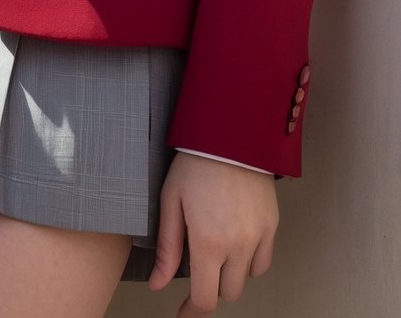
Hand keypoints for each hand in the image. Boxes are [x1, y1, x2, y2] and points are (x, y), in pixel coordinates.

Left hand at [148, 152, 278, 312]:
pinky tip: (235, 242)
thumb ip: (167, 248)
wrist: (231, 132)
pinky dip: (250, 261)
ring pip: (246, 279)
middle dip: (210, 285)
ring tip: (216, 247)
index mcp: (208, 242)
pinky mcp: (272, 225)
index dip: (191, 312)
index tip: (182, 313)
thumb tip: (159, 284)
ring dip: (230, 274)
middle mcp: (237, 245)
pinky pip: (263, 261)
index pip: (205, 298)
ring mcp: (259, 236)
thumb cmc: (196, 161)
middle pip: (227, 292)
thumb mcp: (171, 201)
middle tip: (197, 265)